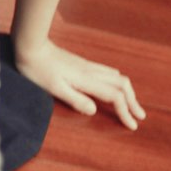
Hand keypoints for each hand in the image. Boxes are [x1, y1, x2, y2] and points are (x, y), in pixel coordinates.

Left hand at [14, 37, 146, 129]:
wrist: (30, 45)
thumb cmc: (37, 68)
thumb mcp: (53, 88)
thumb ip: (75, 99)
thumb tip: (94, 111)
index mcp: (86, 80)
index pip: (114, 96)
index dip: (125, 112)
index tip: (132, 126)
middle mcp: (91, 71)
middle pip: (122, 84)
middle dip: (133, 101)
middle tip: (140, 116)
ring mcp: (87, 66)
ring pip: (117, 77)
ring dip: (127, 91)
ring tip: (131, 104)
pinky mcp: (81, 63)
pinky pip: (107, 73)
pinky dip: (117, 83)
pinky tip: (112, 87)